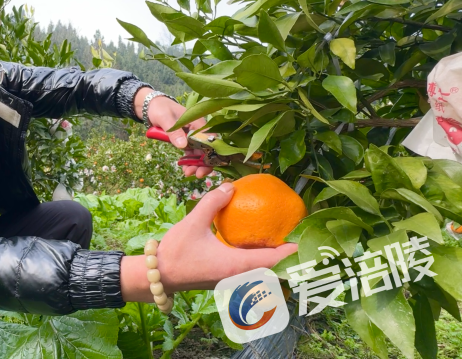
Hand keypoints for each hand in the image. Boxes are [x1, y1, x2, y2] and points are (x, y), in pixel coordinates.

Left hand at [133, 87, 211, 177]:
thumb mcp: (165, 119)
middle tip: (196, 174)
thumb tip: (183, 146)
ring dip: (196, 164)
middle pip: (207, 148)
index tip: (204, 165)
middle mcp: (198, 130)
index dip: (211, 153)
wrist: (151, 106)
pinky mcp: (185, 140)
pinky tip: (184, 168)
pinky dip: (189, 161)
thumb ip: (174, 132)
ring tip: (187, 173)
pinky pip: (190, 153)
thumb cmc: (160, 109)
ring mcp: (192, 136)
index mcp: (197, 122)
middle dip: (203, 163)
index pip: (210, 139)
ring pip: (199, 153)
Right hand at [157, 183, 297, 292]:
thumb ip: (213, 202)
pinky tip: (259, 247)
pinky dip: (262, 262)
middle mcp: (238, 276)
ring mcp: (232, 281)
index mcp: (236, 264)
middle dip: (291, 259)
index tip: (309, 241)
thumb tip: (230, 186)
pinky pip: (252, 272)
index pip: (274, 260)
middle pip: (274, 271)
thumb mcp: (193, 222)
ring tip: (286, 244)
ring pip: (263, 273)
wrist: (157, 276)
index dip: (294, 252)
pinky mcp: (225, 280)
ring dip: (277, 262)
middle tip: (303, 240)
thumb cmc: (175, 252)